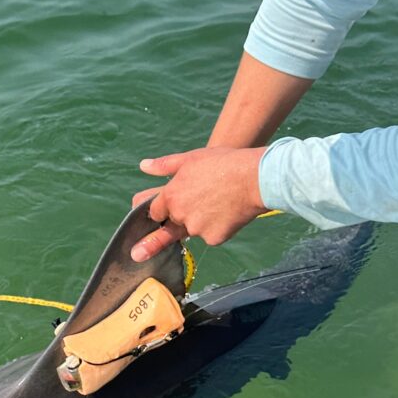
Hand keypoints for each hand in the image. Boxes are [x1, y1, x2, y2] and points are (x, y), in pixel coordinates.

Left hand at [130, 147, 266, 262]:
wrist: (254, 178)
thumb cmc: (222, 163)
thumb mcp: (191, 158)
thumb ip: (165, 165)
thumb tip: (143, 166)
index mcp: (170, 196)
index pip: (154, 212)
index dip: (161, 210)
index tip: (169, 208)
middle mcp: (180, 215)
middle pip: (173, 223)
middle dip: (181, 217)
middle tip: (201, 202)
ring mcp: (196, 229)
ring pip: (193, 229)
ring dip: (200, 221)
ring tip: (218, 201)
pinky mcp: (213, 238)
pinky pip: (210, 236)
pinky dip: (216, 228)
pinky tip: (228, 212)